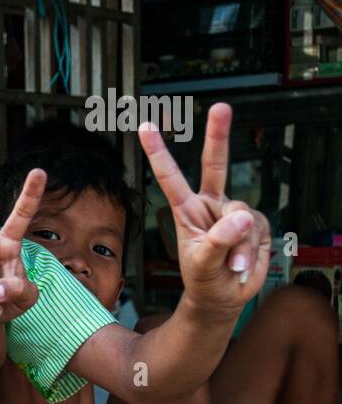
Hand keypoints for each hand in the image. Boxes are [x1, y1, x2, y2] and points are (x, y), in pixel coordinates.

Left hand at [140, 104, 269, 314]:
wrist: (223, 296)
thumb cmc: (202, 279)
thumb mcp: (202, 263)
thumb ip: (219, 240)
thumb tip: (241, 216)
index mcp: (185, 210)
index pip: (170, 177)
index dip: (159, 152)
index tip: (145, 127)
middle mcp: (210, 205)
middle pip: (216, 164)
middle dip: (218, 135)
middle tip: (221, 107)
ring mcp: (233, 213)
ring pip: (243, 213)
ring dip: (239, 244)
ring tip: (229, 264)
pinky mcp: (255, 224)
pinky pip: (258, 229)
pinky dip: (251, 250)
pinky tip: (242, 263)